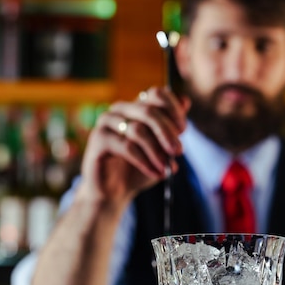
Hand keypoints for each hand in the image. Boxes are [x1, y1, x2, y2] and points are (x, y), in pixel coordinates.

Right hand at [77, 87, 189, 207]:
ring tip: (166, 168)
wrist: (115, 191)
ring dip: (157, 151)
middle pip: (148, 111)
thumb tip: (185, 100)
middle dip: (167, 132)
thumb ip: (172, 128)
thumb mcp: (162, 149)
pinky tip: (155, 173)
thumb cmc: (140, 167)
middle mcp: (120, 109)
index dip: (173, 110)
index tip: (183, 130)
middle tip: (178, 151)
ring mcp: (107, 122)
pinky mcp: (98, 139)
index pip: (156, 94)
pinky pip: (127, 147)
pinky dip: (145, 162)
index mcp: (137, 106)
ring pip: (138, 130)